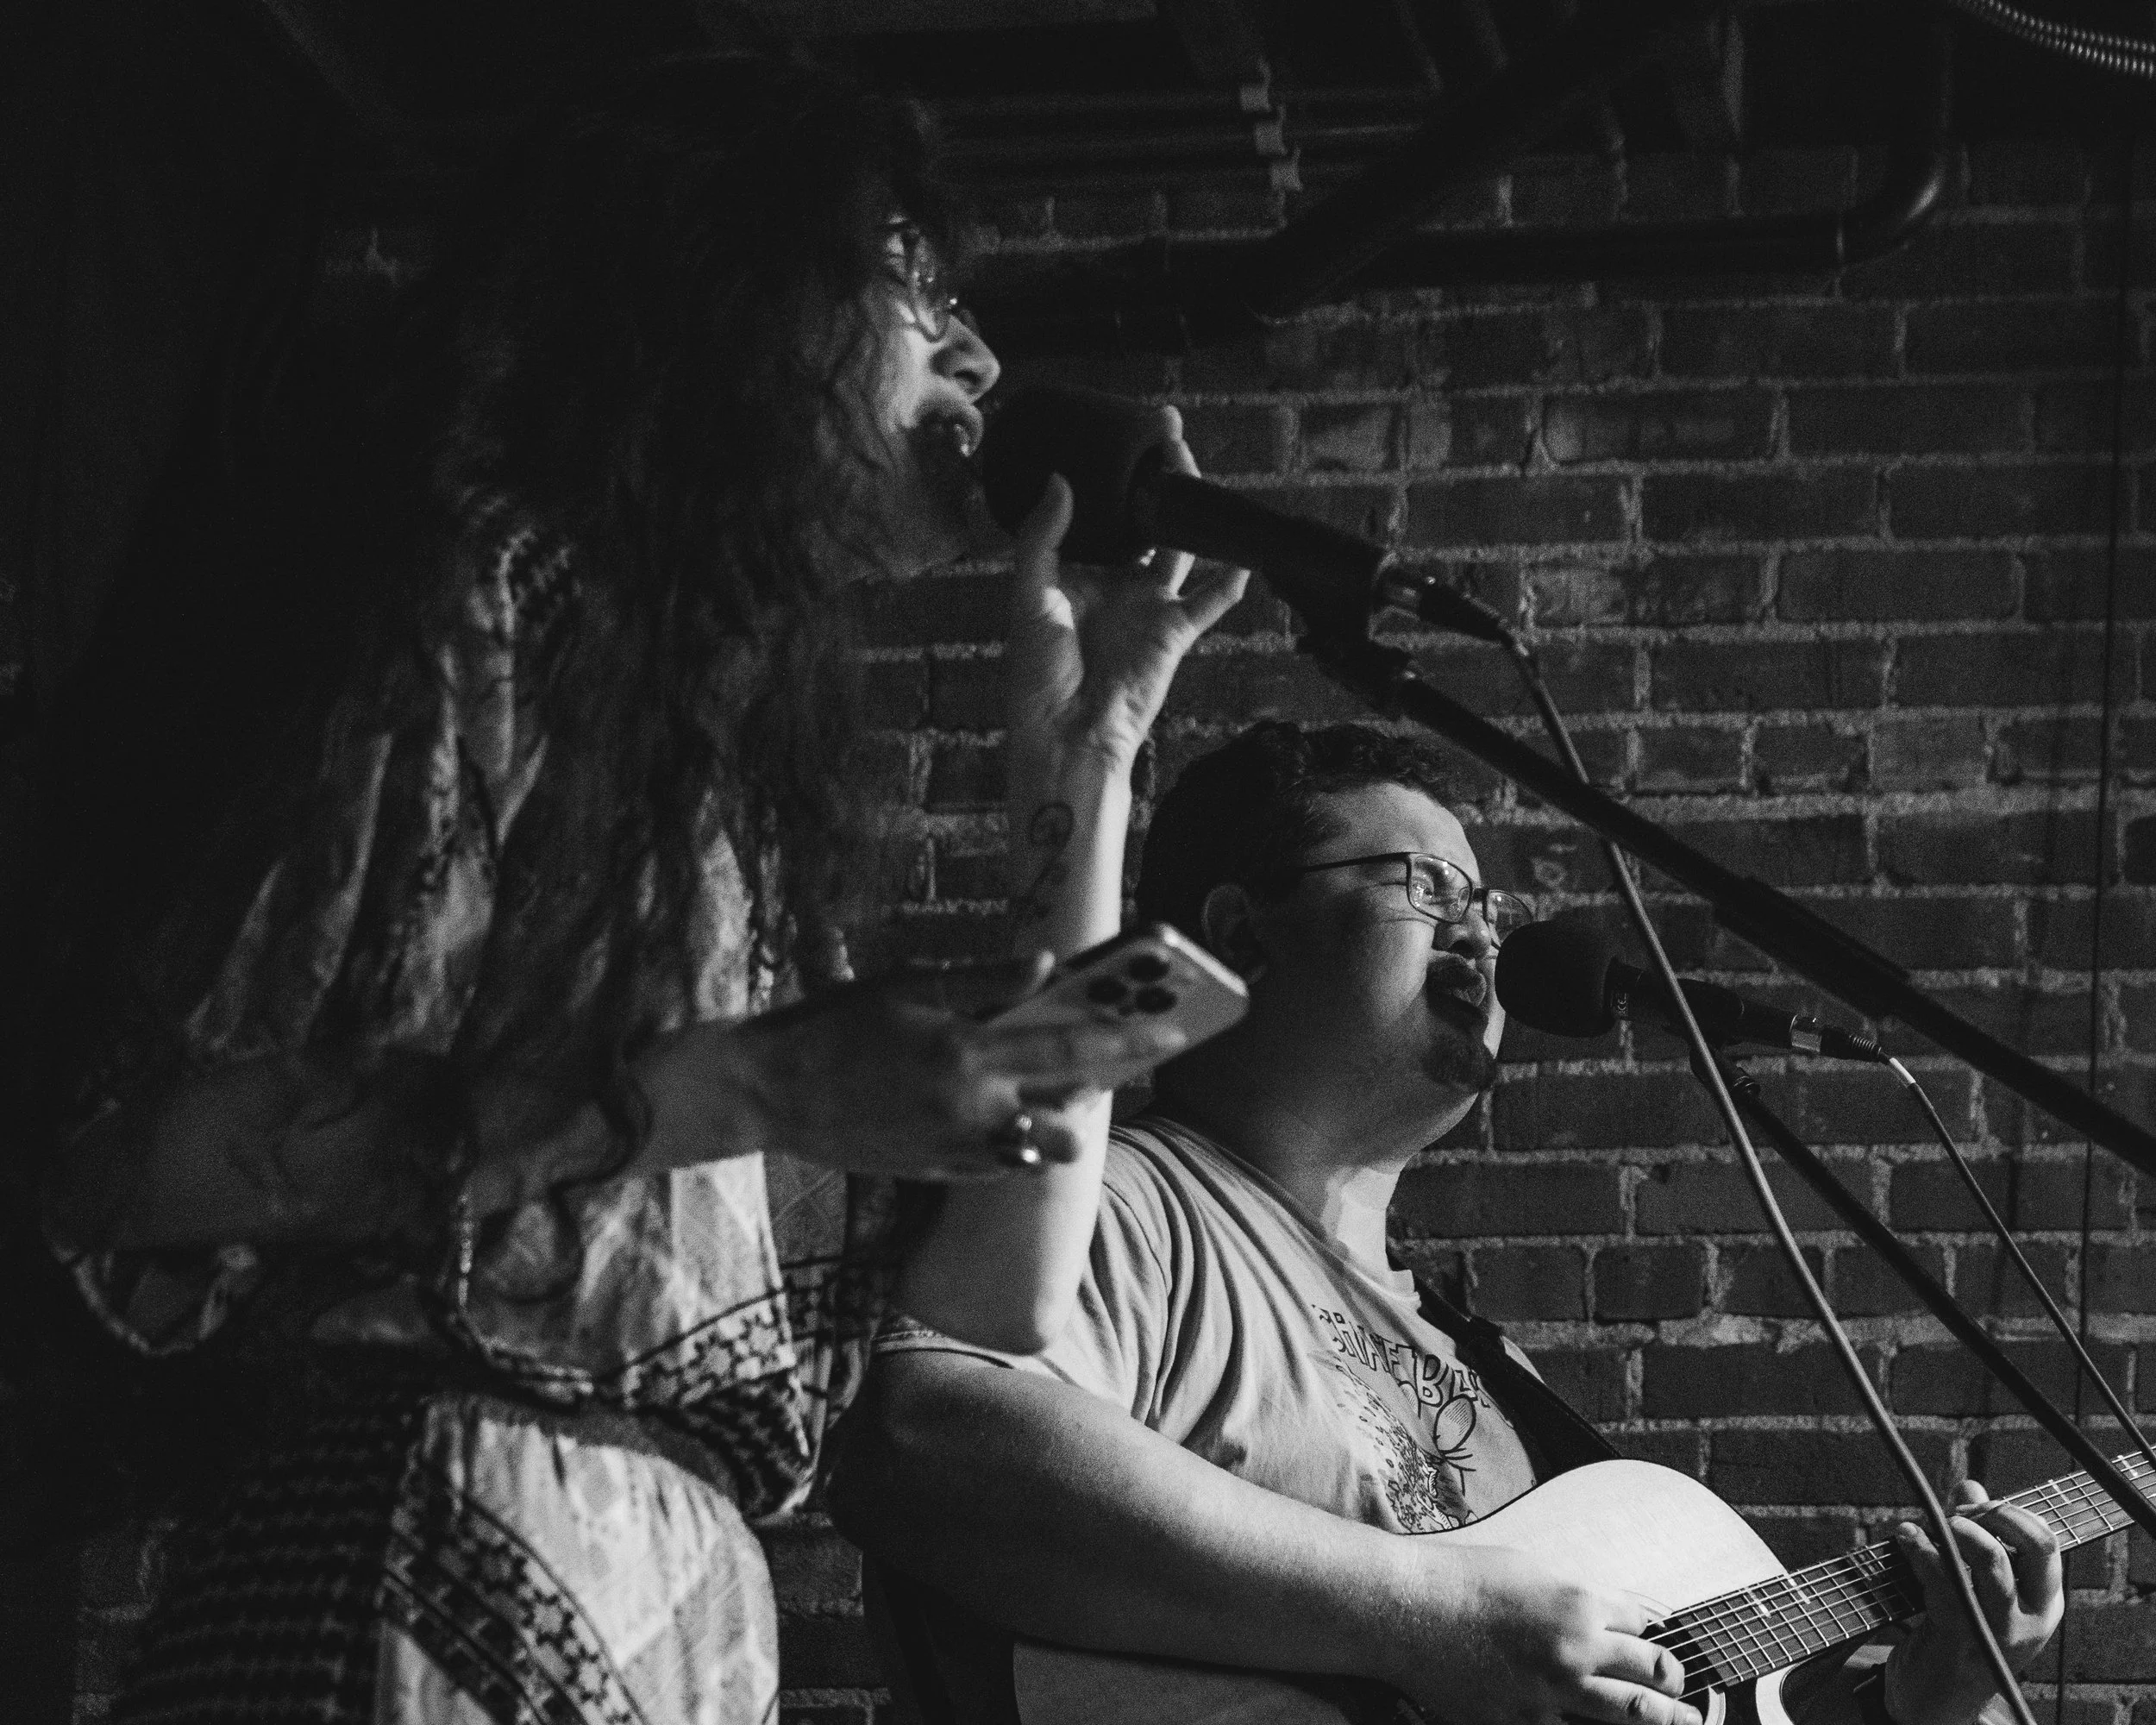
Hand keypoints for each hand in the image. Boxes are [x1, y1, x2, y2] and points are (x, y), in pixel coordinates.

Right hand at [645, 954, 1187, 1182]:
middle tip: (1142, 1055)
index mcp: (968, 1053)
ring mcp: (956, 1147)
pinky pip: (1002, 1162)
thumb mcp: (910, 984)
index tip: (1178, 1027)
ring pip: (1043, 1145)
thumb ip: (984, 980)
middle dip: (1115, 1078)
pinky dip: (1022, 1139)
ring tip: (1071, 1087)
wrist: (770, 1092)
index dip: (1132, 1037)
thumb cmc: (837, 1023)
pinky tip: (1018, 1113)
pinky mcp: (937, 1170)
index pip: (1073, 1045)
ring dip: (1066, 1117)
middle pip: (1072, 1103)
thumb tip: (1048, 964)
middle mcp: (972, 1108)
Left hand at [1002, 408, 1249, 770]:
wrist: (1067, 734)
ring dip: (1192, 514)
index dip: (1111, 477)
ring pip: (1180, 548)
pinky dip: (1229, 580)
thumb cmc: (1038, 674)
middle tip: (1167, 432)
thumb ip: (1041, 537)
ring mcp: (1147, 606)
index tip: (1120, 434)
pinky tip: (1244, 554)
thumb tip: (1060, 480)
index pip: (1098, 513)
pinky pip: (1210, 601)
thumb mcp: (1029, 596)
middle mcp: (1115, 583)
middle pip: (1145, 521)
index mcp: (1075, 572)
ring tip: (1198, 473)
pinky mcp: (1174, 633)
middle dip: (1158, 479)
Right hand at [1391, 1546, 1698, 1724]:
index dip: (1652, 1633)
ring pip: (1629, 1717)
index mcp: (1579, 1603)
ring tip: (1683, 1723)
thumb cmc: (1462, 1578)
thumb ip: (1576, 1593)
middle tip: (1687, 1696)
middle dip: (1676, 1685)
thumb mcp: (1532, 1568)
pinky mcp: (1520, 1723)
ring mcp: (1550, 1693)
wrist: (1406, 1608)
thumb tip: (1611, 1611)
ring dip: (1661, 1720)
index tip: (1653, 1641)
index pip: (1643, 1624)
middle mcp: (1575, 1651)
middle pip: (1653, 1674)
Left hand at [1882, 1481, 2061, 1724]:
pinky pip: (1944, 1580)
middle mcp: (2030, 1616)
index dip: (2010, 1512)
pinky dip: (1920, 1549)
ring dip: (1957, 1529)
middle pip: (2033, 1546)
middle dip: (1995, 1514)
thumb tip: (1970, 1484)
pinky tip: (1904, 1535)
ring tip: (1931, 1520)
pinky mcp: (1959, 1635)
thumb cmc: (1960, 1634)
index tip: (1974, 1502)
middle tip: (1958, 1511)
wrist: (1940, 1703)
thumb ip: (1976, 1533)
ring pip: (1991, 1562)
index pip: (2047, 1541)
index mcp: (2043, 1602)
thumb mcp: (1979, 1588)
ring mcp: (1997, 1628)